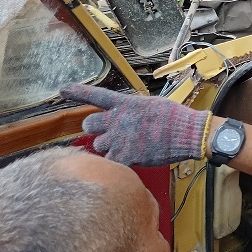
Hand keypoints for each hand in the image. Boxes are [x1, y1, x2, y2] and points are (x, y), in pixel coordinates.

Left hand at [63, 84, 209, 166]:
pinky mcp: (126, 156)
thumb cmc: (175, 119)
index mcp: (126, 104)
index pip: (96, 95)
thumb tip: (123, 117)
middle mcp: (118, 119)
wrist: (188, 133)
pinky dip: (119, 161)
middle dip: (96, 129)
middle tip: (109, 133)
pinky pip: (111, 161)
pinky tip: (133, 158)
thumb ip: (132, 110)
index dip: (77, 92)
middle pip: (89, 124)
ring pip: (98, 145)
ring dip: (108, 147)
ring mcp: (120, 138)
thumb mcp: (151, 105)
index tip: (63, 89)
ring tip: (127, 146)